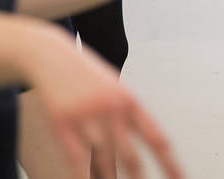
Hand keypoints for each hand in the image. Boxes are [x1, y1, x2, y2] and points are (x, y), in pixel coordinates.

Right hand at [28, 32, 182, 178]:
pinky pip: (77, 159)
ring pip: (104, 162)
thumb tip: (144, 148)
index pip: (157, 138)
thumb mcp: (115, 90)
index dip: (170, 163)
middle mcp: (113, 109)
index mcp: (130, 101)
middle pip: (131, 157)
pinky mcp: (63, 123)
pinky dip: (84, 177)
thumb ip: (130, 118)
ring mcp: (88, 117)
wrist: (53, 56)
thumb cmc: (87, 76)